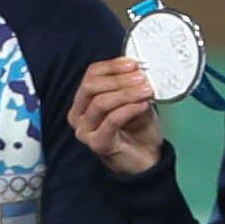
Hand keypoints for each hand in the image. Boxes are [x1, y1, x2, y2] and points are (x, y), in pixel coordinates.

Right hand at [67, 54, 168, 177]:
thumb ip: (130, 85)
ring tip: (146, 91)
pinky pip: (111, 120)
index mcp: (84, 101)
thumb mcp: (134, 100)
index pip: (91, 75)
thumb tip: (137, 68)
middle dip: (118, 79)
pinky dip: (128, 109)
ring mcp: (85, 131)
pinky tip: (142, 105)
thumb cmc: (137, 129)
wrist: (146, 159)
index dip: (112, 66)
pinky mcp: (97, 143)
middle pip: (91, 87)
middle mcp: (79, 115)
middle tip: (140, 77)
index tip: (133, 64)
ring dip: (126, 93)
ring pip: (100, 103)